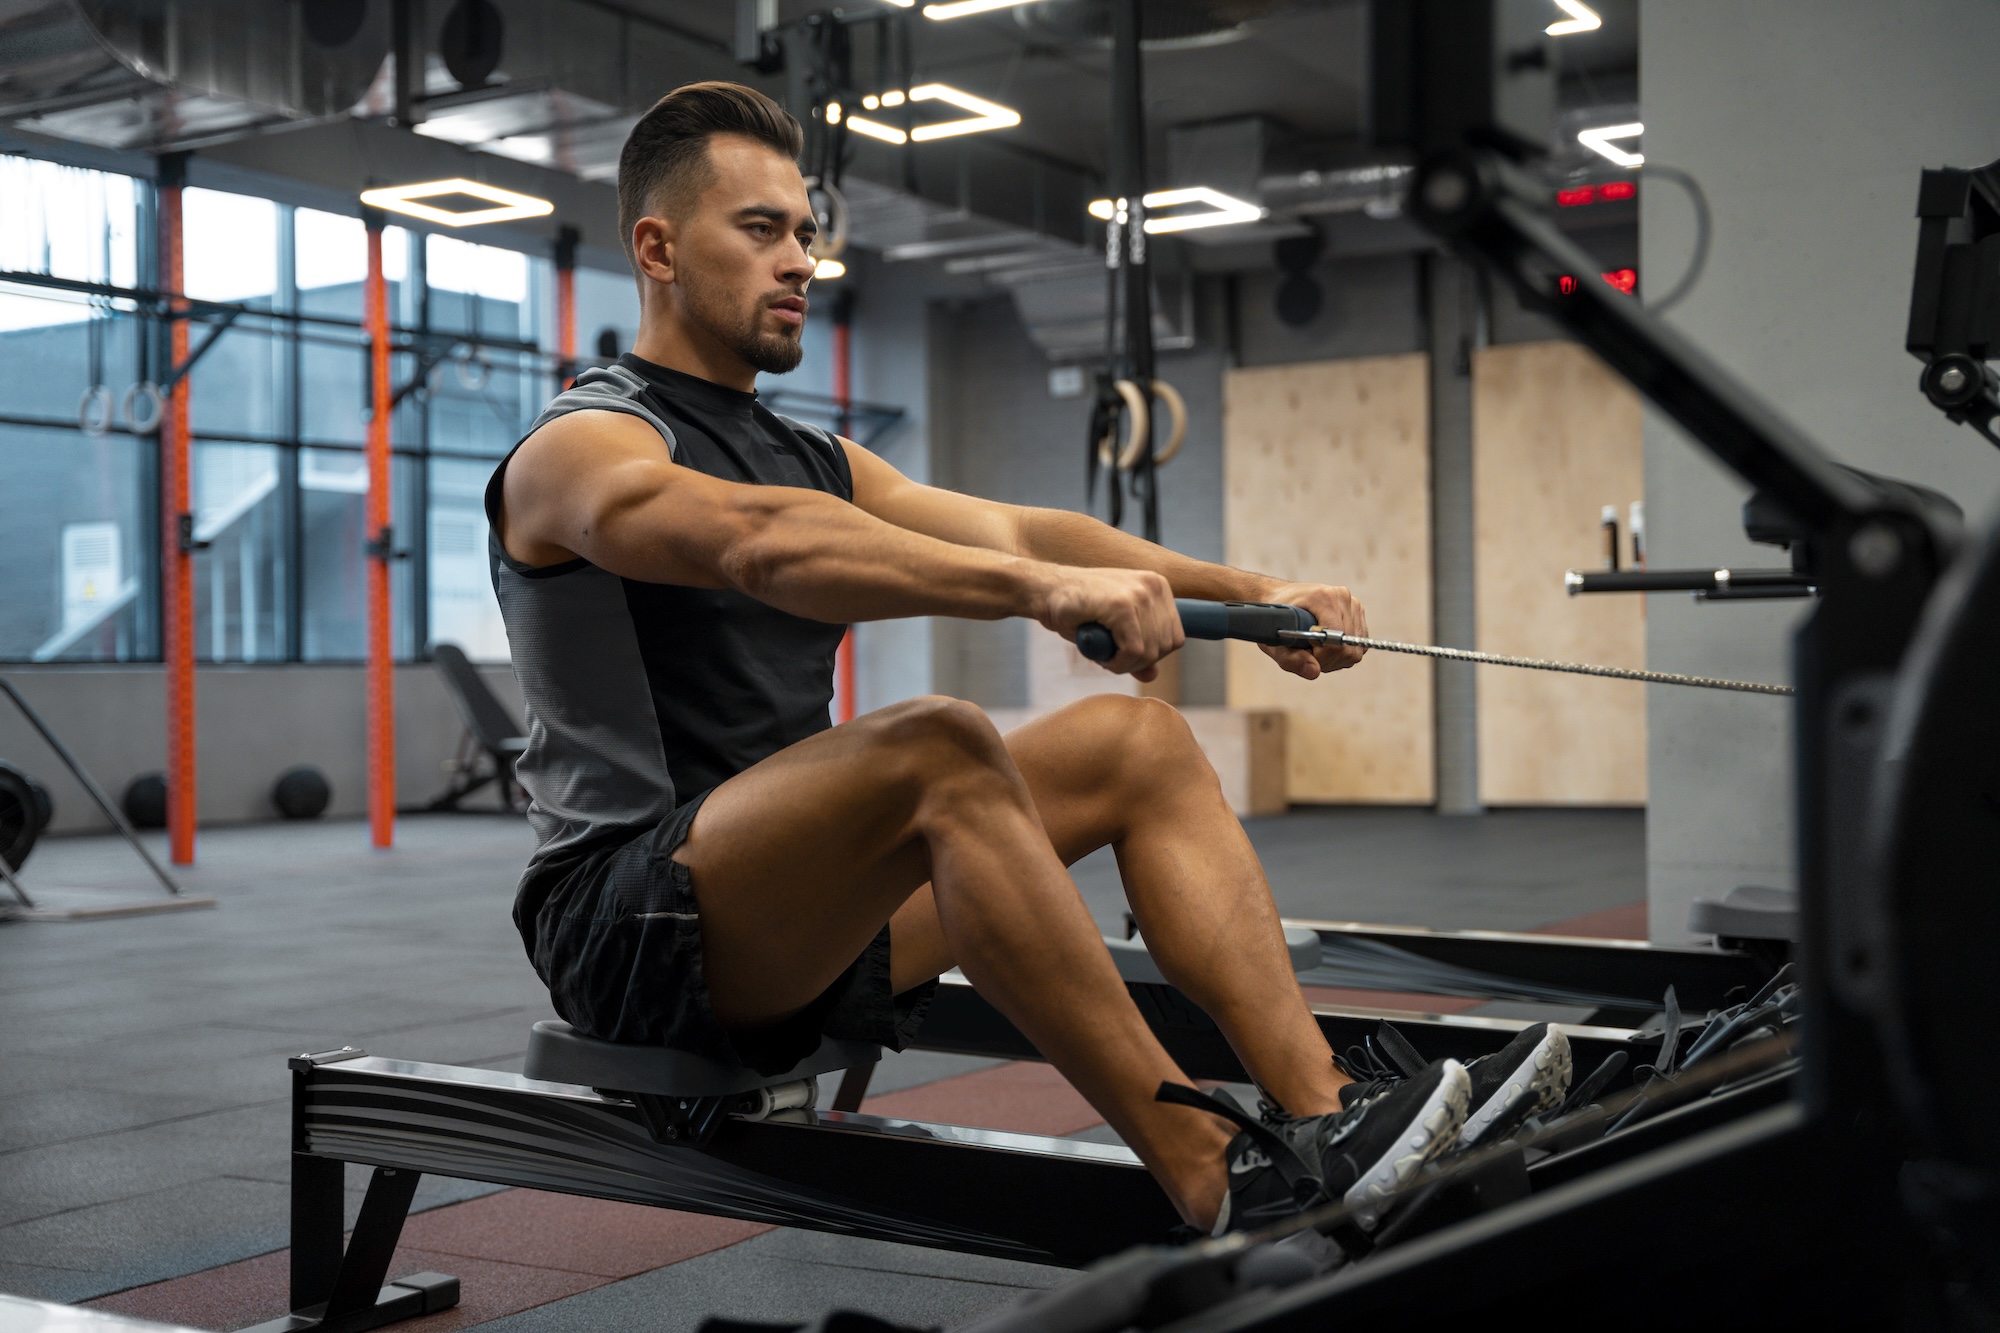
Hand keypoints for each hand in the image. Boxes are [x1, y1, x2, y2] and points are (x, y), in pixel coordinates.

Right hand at [1033, 566, 1182, 679]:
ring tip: (1103, 653)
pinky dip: (1116, 663)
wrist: (1044, 591)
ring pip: (1150, 652)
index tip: (1125, 654)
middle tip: (1110, 656)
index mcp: (1159, 587)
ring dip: (1124, 664)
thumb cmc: (1077, 609)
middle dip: (1138, 662)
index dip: (1151, 656)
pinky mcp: (1122, 605)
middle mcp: (1154, 586)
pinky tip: (1100, 655)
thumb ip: (1136, 649)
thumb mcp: (1114, 630)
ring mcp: (1139, 593)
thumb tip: (1153, 675)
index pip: (1175, 638)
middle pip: (1165, 647)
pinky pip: (1133, 651)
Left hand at [1259, 582, 1367, 678]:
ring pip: (1356, 650)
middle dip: (1328, 660)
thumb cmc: (1276, 617)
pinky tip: (1326, 646)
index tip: (1304, 652)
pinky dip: (1343, 653)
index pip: (1336, 642)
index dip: (1321, 657)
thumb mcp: (1275, 640)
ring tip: (1315, 649)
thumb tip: (1314, 671)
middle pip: (1349, 649)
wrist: (1279, 598)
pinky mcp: (1357, 612)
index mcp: (1324, 598)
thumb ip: (1292, 659)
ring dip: (1335, 658)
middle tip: (1308, 653)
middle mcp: (1342, 598)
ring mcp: (1353, 604)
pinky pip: (1359, 646)